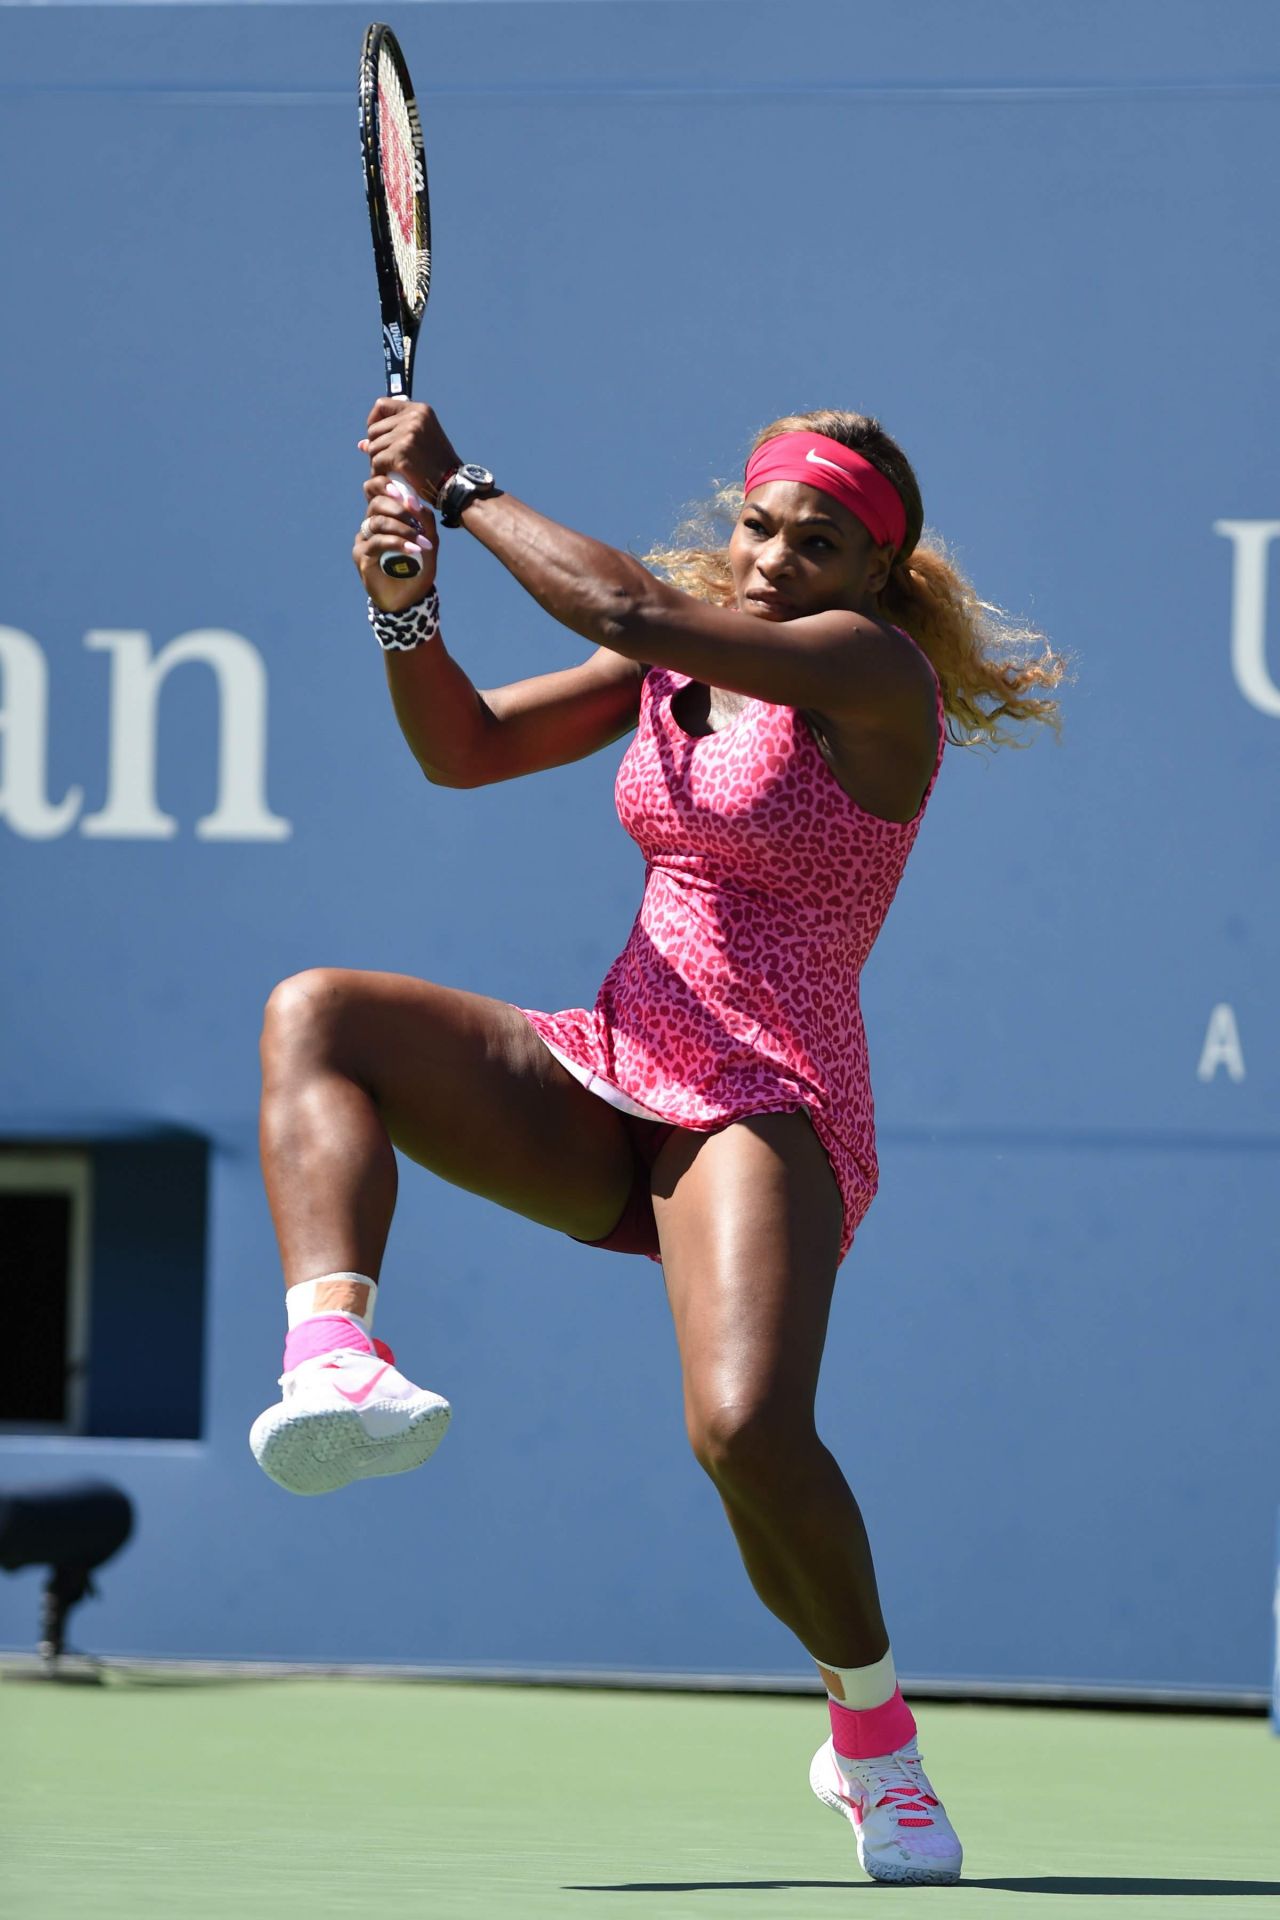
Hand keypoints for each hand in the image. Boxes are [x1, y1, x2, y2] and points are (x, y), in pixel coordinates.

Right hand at [353, 477, 437, 610]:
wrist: (410, 597)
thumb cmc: (419, 567)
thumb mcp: (429, 541)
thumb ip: (425, 521)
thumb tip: (413, 501)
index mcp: (386, 515)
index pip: (376, 490)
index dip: (386, 485)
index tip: (405, 494)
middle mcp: (372, 524)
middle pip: (376, 504)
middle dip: (398, 507)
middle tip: (415, 516)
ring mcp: (365, 539)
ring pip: (377, 522)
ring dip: (402, 528)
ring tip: (421, 541)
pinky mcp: (361, 555)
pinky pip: (377, 542)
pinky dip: (397, 543)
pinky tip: (413, 549)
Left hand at [359, 397, 460, 503]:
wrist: (453, 485)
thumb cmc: (438, 466)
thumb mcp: (422, 442)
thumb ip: (394, 436)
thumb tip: (362, 444)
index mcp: (420, 410)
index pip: (382, 405)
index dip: (374, 420)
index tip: (377, 436)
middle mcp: (413, 418)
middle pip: (374, 429)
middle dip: (376, 447)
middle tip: (388, 462)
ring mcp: (407, 435)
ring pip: (373, 447)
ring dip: (378, 462)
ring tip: (392, 471)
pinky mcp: (401, 453)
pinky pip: (377, 461)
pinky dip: (380, 473)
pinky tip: (390, 479)